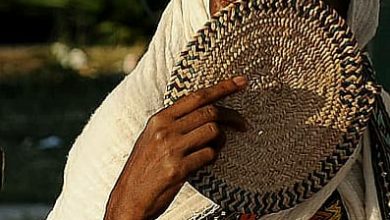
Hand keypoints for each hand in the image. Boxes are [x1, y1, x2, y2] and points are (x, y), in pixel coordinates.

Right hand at [104, 76, 247, 219]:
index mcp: (160, 119)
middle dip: (232, 116)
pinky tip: (206, 162)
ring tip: (217, 148)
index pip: (197, 96)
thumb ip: (174, 124)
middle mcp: (165, 130)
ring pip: (213, 131)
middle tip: (244, 123)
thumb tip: (206, 114)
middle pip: (209, 112)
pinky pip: (209, 155)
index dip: (222, 87)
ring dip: (222, 140)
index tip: (241, 82)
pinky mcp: (178, 168)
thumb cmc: (144, 168)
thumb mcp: (152, 138)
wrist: (129, 198)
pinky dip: (213, 157)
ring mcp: (171, 148)